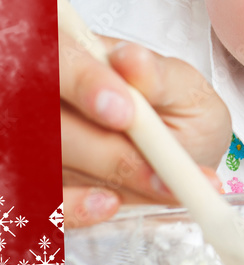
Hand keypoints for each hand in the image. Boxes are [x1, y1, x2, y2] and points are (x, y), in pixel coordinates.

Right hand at [60, 30, 230, 227]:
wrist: (184, 155)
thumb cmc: (180, 112)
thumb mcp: (185, 88)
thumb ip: (159, 75)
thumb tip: (132, 60)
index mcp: (76, 55)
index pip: (59, 58)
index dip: (84, 83)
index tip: (125, 113)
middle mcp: (45, 97)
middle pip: (48, 120)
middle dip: (104, 150)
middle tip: (157, 169)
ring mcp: (38, 142)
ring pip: (47, 162)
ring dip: (104, 180)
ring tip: (159, 187)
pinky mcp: (42, 183)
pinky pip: (42, 201)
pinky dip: (73, 208)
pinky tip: (110, 205)